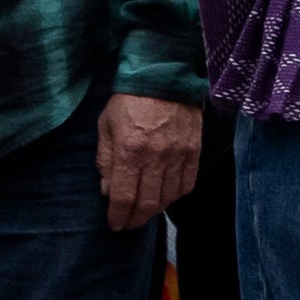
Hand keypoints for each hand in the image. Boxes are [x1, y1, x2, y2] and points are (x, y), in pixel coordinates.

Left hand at [95, 90, 204, 223]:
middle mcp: (155, 157)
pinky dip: (175, 195)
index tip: (115, 224)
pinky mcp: (193, 150)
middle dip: (136, 219)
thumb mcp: (106, 126)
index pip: (124, 197)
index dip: (118, 216)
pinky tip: (166, 194)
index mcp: (129, 150)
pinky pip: (187, 183)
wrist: (164, 75)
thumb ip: (105, 160)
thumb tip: (108, 191)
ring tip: (145, 210)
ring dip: (155, 210)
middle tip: (129, 223)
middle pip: (148, 204)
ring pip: (168, 197)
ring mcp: (178, 155)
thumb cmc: (129, 100)